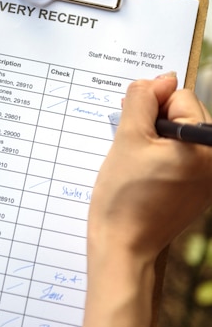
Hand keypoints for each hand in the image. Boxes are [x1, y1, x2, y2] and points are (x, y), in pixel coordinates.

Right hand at [88, 73, 211, 262]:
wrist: (124, 248)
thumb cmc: (124, 198)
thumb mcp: (127, 139)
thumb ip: (143, 100)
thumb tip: (161, 79)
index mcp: (205, 145)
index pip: (180, 97)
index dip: (150, 108)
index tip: (132, 131)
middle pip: (184, 115)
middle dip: (155, 124)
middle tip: (134, 151)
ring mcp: (208, 178)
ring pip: (179, 137)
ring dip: (156, 142)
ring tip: (138, 166)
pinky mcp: (198, 190)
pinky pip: (182, 159)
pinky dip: (162, 159)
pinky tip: (144, 176)